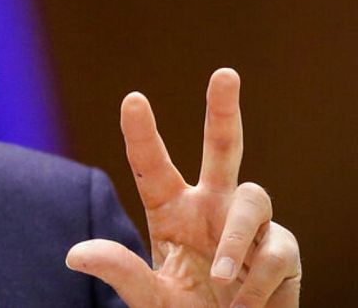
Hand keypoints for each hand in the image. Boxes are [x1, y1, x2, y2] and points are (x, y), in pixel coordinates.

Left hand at [66, 68, 301, 306]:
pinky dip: (257, 281)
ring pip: (253, 198)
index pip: (152, 166)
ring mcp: (249, 226)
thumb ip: (121, 273)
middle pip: (222, 147)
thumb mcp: (149, 298)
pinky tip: (244, 304)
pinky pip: (276, 249)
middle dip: (224, 109)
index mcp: (171, 211)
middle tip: (225, 74)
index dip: (143, 133)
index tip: (133, 99)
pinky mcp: (281, 251)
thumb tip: (76, 255)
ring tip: (218, 278)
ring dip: (234, 239)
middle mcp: (211, 207)